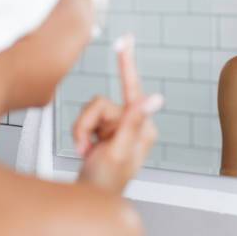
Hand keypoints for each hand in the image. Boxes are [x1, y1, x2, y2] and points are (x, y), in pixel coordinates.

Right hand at [73, 35, 162, 193]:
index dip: (127, 63)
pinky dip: (79, 133)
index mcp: (143, 127)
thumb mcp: (119, 150)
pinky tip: (86, 149)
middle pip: (101, 103)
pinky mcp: (106, 129)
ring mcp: (119, 126)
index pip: (134, 89)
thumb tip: (156, 98)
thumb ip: (134, 122)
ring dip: (82, 130)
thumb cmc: (107, 182)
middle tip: (86, 146)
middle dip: (87, 124)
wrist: (91, 196)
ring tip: (86, 150)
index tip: (125, 40)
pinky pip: (85, 118)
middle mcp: (132, 123)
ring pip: (90, 110)